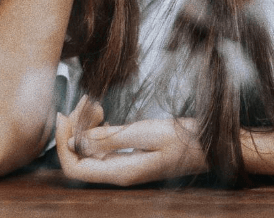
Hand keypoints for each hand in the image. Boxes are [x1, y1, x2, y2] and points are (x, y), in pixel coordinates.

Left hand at [56, 105, 207, 185]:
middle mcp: (119, 173)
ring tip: (94, 102)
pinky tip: (103, 112)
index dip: (62, 143)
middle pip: (80, 157)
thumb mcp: (146, 132)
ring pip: (90, 150)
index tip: (64, 114)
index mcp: (120, 172)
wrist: (211, 144)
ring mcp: (125, 165)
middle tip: (84, 101)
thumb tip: (74, 144)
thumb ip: (109, 139)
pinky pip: (103, 146)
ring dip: (86, 126)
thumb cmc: (184, 138)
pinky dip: (98, 128)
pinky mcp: (130, 156)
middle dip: (75, 129)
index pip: (74, 167)